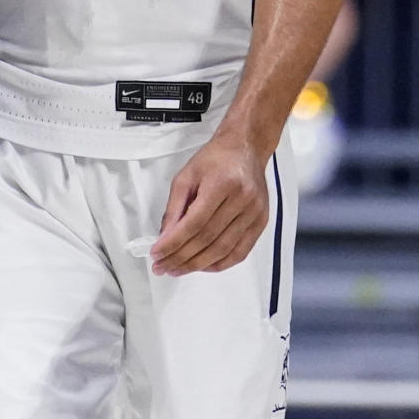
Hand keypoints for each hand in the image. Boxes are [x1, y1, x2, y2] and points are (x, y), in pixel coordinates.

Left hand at [150, 133, 269, 275]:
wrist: (245, 148)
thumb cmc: (214, 159)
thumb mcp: (186, 176)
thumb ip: (174, 208)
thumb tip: (165, 237)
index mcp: (221, 184)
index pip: (194, 223)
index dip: (174, 243)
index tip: (157, 254)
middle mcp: (241, 200)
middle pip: (208, 239)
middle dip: (182, 258)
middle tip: (163, 267)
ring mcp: (254, 213)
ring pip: (224, 249)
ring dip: (198, 265)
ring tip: (177, 270)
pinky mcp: (262, 222)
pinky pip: (240, 252)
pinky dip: (220, 264)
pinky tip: (203, 267)